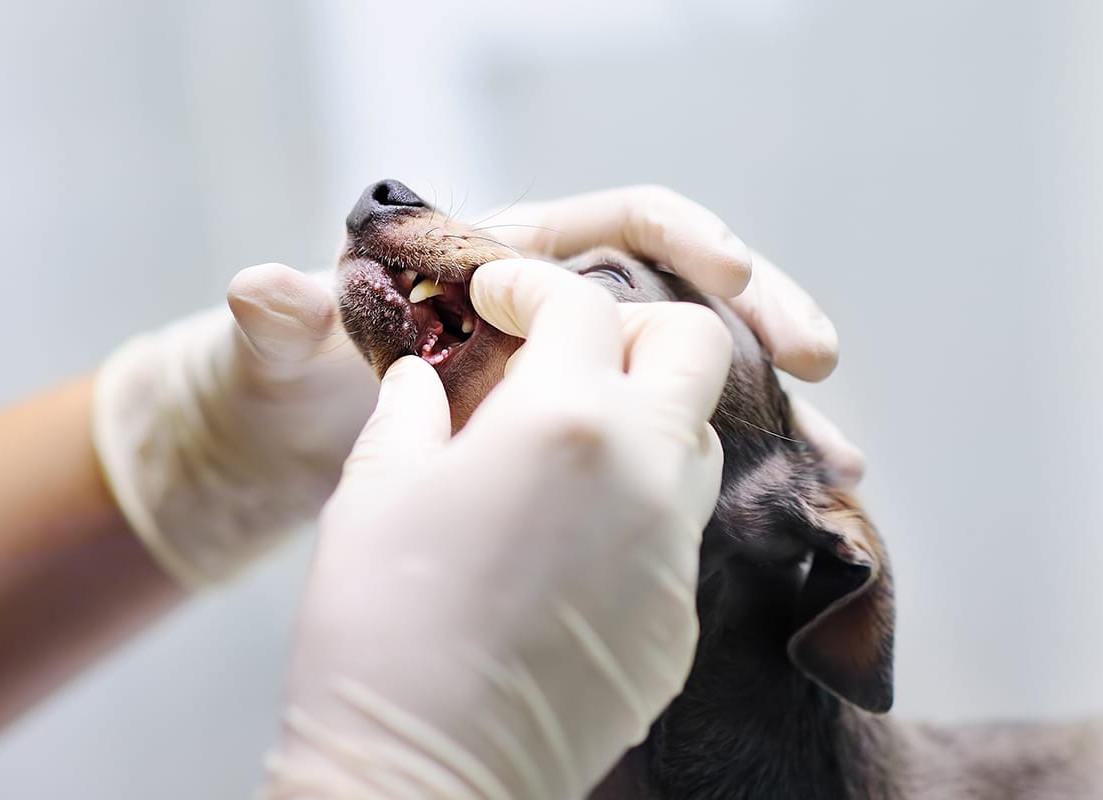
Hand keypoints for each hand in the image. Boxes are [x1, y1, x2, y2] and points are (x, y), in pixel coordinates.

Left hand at [92, 186, 858, 586]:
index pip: (624, 223)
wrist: (283, 468)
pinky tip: (793, 503)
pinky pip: (679, 442)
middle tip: (815, 358)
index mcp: (512, 258)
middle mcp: (562, 312)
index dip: (687, 239)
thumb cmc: (283, 388)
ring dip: (771, 404)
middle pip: (688, 293)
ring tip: (839, 455)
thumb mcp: (281, 359)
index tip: (731, 273)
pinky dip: (738, 465)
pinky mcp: (588, 449)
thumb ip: (283, 324)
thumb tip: (262, 287)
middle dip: (762, 315)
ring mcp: (582, 383)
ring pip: (699, 374)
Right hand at [266, 260, 730, 798]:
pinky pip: (679, 531)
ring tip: (567, 445)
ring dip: (648, 417)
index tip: (497, 299)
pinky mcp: (679, 617)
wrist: (425, 774)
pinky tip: (573, 536)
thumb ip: (415, 406)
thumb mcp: (376, 486)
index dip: (534, 288)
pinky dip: (639, 506)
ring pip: (699, 440)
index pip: (584, 305)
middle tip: (565, 353)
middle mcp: (646, 471)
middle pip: (696, 347)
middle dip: (636, 328)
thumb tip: (431, 375)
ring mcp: (675, 549)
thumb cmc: (380, 623)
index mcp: (566, 418)